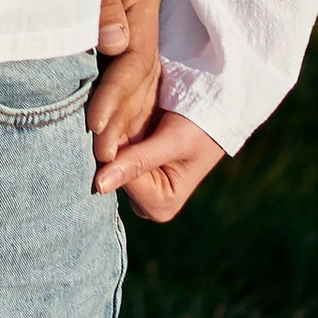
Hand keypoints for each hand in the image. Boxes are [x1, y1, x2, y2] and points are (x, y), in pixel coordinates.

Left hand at [88, 0, 164, 163]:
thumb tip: (115, 45)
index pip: (137, 59)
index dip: (117, 97)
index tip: (95, 130)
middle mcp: (136, 8)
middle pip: (140, 76)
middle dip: (122, 120)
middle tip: (100, 165)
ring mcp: (122, 15)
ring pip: (128, 76)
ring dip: (117, 117)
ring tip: (100, 159)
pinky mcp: (101, 19)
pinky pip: (110, 66)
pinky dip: (103, 96)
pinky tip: (90, 125)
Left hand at [93, 105, 225, 223]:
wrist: (218, 110)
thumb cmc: (202, 127)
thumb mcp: (174, 141)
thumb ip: (138, 162)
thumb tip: (99, 187)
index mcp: (161, 206)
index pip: (119, 179)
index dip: (116, 151)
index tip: (126, 123)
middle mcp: (148, 202)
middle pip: (112, 172)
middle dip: (115, 145)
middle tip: (134, 117)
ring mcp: (141, 186)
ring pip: (111, 160)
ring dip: (115, 136)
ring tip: (138, 116)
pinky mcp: (137, 169)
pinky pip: (115, 151)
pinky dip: (118, 133)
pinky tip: (129, 117)